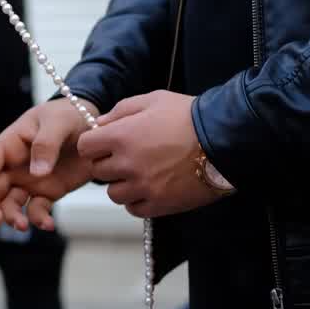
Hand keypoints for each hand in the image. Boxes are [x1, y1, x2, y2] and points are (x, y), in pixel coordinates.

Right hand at [0, 98, 97, 232]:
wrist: (94, 128)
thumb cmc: (69, 115)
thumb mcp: (59, 121)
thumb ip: (47, 143)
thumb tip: (37, 173)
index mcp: (9, 145)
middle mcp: (14, 166)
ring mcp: (29, 181)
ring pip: (10, 204)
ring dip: (12, 217)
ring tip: (23, 226)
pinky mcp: (47, 192)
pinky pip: (36, 210)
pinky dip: (39, 220)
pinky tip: (48, 224)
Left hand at [77, 90, 219, 217]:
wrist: (225, 138)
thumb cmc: (188, 115)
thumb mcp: (152, 100)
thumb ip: (120, 111)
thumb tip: (100, 125)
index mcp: (121, 136)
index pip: (85, 147)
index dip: (94, 144)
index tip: (106, 143)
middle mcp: (127, 164)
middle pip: (98, 171)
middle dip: (108, 163)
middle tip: (128, 156)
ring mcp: (143, 186)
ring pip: (113, 193)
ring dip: (122, 184)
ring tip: (141, 174)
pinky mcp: (160, 204)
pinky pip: (134, 209)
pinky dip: (138, 201)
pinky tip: (150, 188)